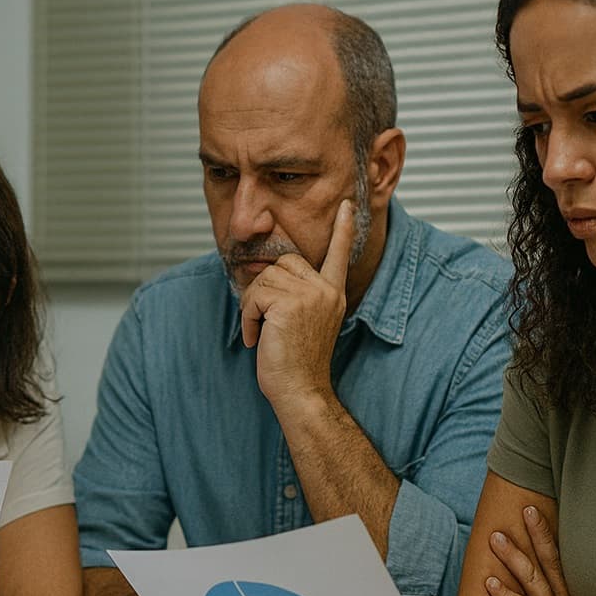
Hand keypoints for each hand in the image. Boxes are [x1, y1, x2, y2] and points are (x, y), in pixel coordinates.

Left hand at [239, 199, 355, 408]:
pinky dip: (247, 318)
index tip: (347, 206)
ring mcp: (311, 296)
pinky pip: (254, 296)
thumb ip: (299, 296)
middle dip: (264, 287)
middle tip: (263, 319)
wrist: (300, 390)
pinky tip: (256, 340)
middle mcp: (326, 292)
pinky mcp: (290, 305)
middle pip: (283, 262)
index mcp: (333, 295)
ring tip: (262, 332)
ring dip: (252, 306)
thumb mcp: (305, 322)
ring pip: (264, 278)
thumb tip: (272, 272)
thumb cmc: (296, 363)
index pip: (339, 255)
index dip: (343, 230)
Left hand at [484, 505, 595, 595]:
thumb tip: (542, 577)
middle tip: (521, 511)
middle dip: (533, 537)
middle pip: (545, 564)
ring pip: (532, 583)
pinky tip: (490, 583)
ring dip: (513, 559)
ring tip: (495, 538)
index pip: (556, 559)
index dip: (544, 535)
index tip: (531, 511)